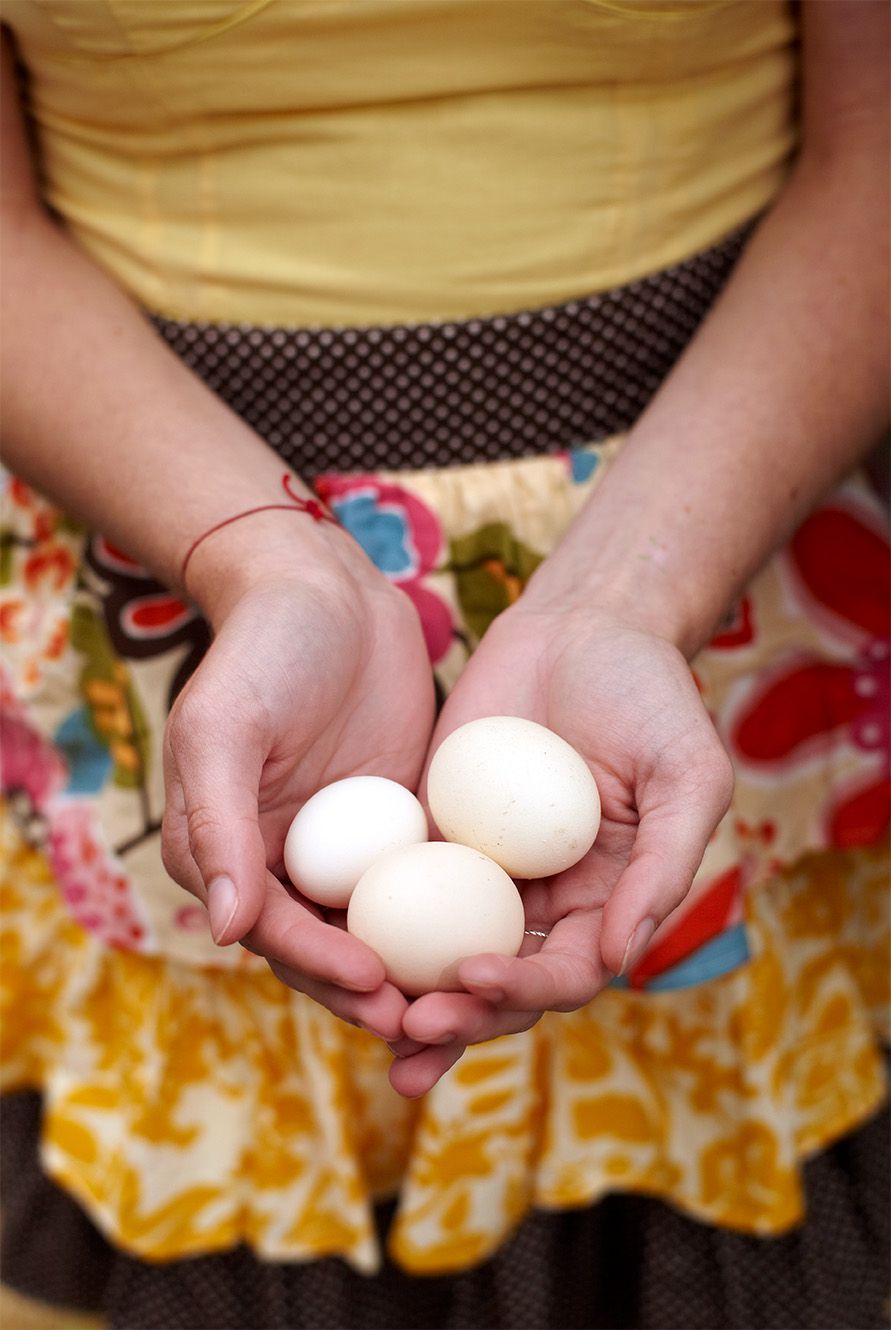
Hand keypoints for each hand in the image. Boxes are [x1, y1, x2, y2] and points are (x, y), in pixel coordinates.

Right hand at [161, 539, 435, 1041]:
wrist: (326, 590)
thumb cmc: (263, 652)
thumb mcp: (224, 727)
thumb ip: (217, 823)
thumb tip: (223, 931)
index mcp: (228, 854)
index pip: (275, 931)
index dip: (320, 966)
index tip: (373, 985)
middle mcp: (285, 863)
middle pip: (329, 948)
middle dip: (373, 993)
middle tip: (429, 1018)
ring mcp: (348, 848)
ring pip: (383, 928)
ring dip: (417, 970)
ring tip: (469, 996)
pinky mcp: (402, 826)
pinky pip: (427, 882)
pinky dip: (452, 916)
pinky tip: (497, 937)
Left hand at [389, 600, 732, 1095]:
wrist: (587, 623)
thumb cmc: (652, 695)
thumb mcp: (687, 774)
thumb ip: (665, 865)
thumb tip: (619, 960)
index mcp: (605, 902)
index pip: (563, 972)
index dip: (522, 989)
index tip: (473, 975)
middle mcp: (542, 899)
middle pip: (496, 982)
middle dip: (456, 1018)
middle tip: (408, 1029)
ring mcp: (482, 869)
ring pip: (441, 950)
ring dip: (409, 992)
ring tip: (368, 1015)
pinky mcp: (434, 830)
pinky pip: (401, 884)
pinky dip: (374, 921)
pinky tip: (335, 938)